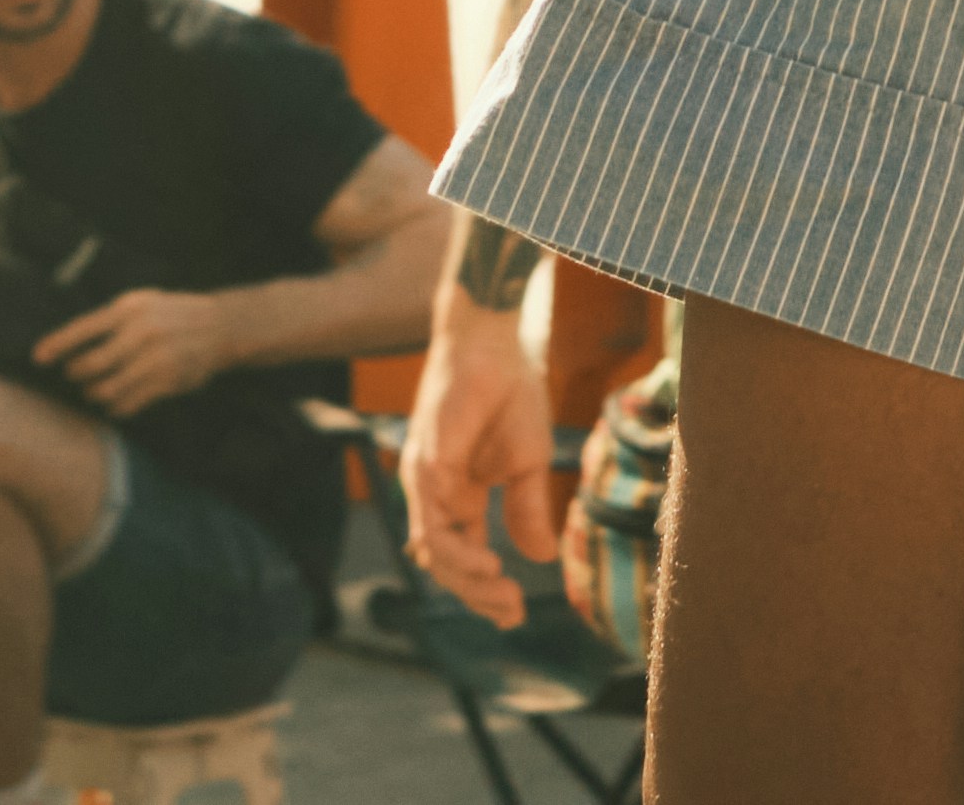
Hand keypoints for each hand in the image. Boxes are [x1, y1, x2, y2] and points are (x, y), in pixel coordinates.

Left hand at [31, 289, 233, 418]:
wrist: (222, 325)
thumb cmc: (172, 314)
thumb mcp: (143, 303)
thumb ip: (109, 320)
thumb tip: (65, 345)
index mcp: (131, 309)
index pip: (83, 328)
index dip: (57, 344)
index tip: (37, 358)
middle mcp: (142, 333)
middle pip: (89, 365)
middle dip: (76, 373)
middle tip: (76, 374)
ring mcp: (155, 358)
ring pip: (104, 390)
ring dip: (94, 393)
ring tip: (96, 389)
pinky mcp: (166, 381)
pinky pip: (126, 404)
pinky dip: (115, 407)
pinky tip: (118, 401)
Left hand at [407, 283, 566, 621]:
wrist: (494, 347)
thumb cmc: (509, 395)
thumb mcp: (527, 462)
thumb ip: (527, 510)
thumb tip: (541, 559)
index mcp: (459, 499)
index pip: (464, 558)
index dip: (485, 592)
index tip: (515, 617)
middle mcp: (435, 499)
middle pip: (445, 565)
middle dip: (477, 596)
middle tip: (511, 613)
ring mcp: (424, 486)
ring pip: (433, 552)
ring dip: (466, 580)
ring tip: (503, 590)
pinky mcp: (422, 469)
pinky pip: (431, 523)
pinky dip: (456, 550)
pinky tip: (489, 563)